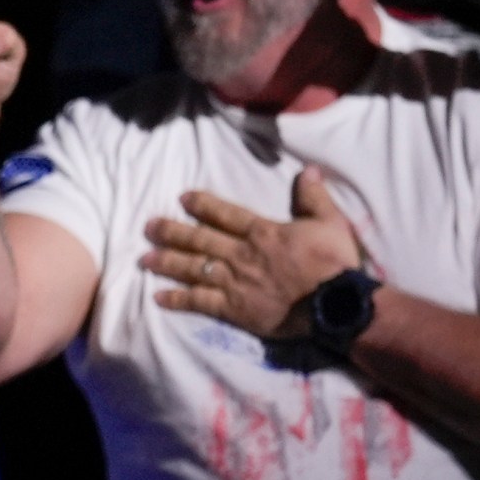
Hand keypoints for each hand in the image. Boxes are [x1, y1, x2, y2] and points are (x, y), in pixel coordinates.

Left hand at [140, 167, 361, 340]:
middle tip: (148, 227)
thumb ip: (315, 198)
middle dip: (171, 232)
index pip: (225, 214)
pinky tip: (157, 297)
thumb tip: (309, 171)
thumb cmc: (335, 264)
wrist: (335, 305)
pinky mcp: (234, 309)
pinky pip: (199, 302)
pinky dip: (177, 299)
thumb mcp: (331, 224)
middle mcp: (241, 254)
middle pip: (199, 240)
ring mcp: (234, 282)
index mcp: (263, 232)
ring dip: (167, 262)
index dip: (203, 205)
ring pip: (193, 268)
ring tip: (144, 258)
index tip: (183, 198)